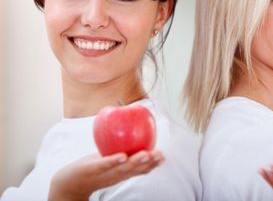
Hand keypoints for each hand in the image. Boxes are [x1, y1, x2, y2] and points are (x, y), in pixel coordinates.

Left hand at [48, 150, 164, 200]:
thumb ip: (121, 150)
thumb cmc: (92, 168)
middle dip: (149, 162)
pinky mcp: (94, 169)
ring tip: (146, 154)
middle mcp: (117, 175)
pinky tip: (122, 156)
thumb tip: (132, 128)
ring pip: (124, 168)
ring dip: (136, 161)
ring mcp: (106, 173)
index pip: (140, 169)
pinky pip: (105, 164)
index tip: (163, 157)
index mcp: (122, 173)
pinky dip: (114, 161)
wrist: (70, 182)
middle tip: (159, 155)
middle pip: (136, 169)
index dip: (153, 164)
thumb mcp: (109, 160)